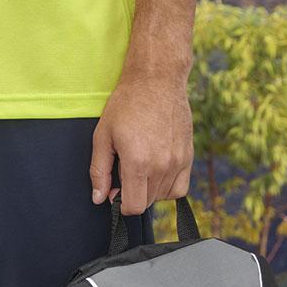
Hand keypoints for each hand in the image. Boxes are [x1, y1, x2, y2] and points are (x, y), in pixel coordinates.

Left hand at [91, 72, 192, 214]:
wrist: (156, 80)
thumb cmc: (127, 103)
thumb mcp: (103, 134)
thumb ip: (99, 170)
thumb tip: (99, 198)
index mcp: (138, 162)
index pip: (133, 206)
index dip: (120, 203)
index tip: (115, 191)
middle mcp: (161, 166)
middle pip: (147, 202)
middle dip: (132, 193)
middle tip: (124, 170)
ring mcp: (178, 162)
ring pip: (162, 195)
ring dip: (149, 189)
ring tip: (140, 164)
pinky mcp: (188, 156)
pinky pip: (180, 188)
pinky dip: (168, 186)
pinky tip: (156, 170)